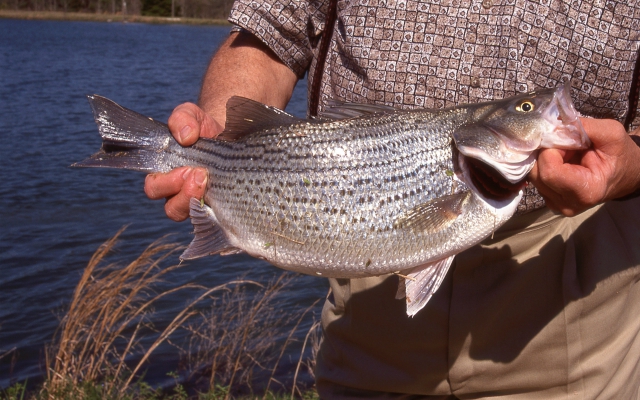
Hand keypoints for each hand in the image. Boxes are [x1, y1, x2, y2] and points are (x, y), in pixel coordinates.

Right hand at [144, 103, 223, 220]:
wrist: (229, 134)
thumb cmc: (203, 128)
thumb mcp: (191, 115)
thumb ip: (182, 118)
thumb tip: (186, 136)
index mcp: (166, 175)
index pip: (154, 189)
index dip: (165, 184)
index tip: (185, 169)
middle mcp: (180, 193)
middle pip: (172, 209)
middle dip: (185, 193)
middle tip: (200, 173)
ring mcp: (201, 201)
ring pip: (194, 214)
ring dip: (201, 199)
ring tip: (210, 179)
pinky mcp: (220, 206)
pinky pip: (216, 216)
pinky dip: (221, 206)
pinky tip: (228, 190)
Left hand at [528, 118, 639, 216]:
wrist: (624, 173)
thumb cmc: (619, 154)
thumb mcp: (611, 134)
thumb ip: (584, 128)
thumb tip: (554, 124)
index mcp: (586, 190)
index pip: (549, 171)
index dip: (551, 150)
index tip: (565, 141)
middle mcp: (568, 203)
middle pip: (537, 173)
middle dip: (546, 153)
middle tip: (565, 145)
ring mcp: (556, 204)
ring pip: (533, 175)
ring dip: (545, 159)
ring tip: (566, 154)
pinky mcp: (550, 200)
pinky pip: (536, 179)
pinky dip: (545, 166)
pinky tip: (561, 163)